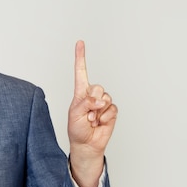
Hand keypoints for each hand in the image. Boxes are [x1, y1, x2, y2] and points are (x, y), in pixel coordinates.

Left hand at [67, 41, 116, 186]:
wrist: (87, 144)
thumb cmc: (77, 129)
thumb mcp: (74, 114)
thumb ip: (84, 103)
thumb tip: (98, 99)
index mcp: (80, 93)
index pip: (81, 72)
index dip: (81, 57)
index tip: (80, 42)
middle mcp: (92, 95)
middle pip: (97, 87)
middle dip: (93, 101)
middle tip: (88, 113)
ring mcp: (103, 103)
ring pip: (106, 98)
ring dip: (98, 111)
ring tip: (92, 120)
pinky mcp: (111, 111)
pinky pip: (112, 109)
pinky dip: (106, 117)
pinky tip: (100, 123)